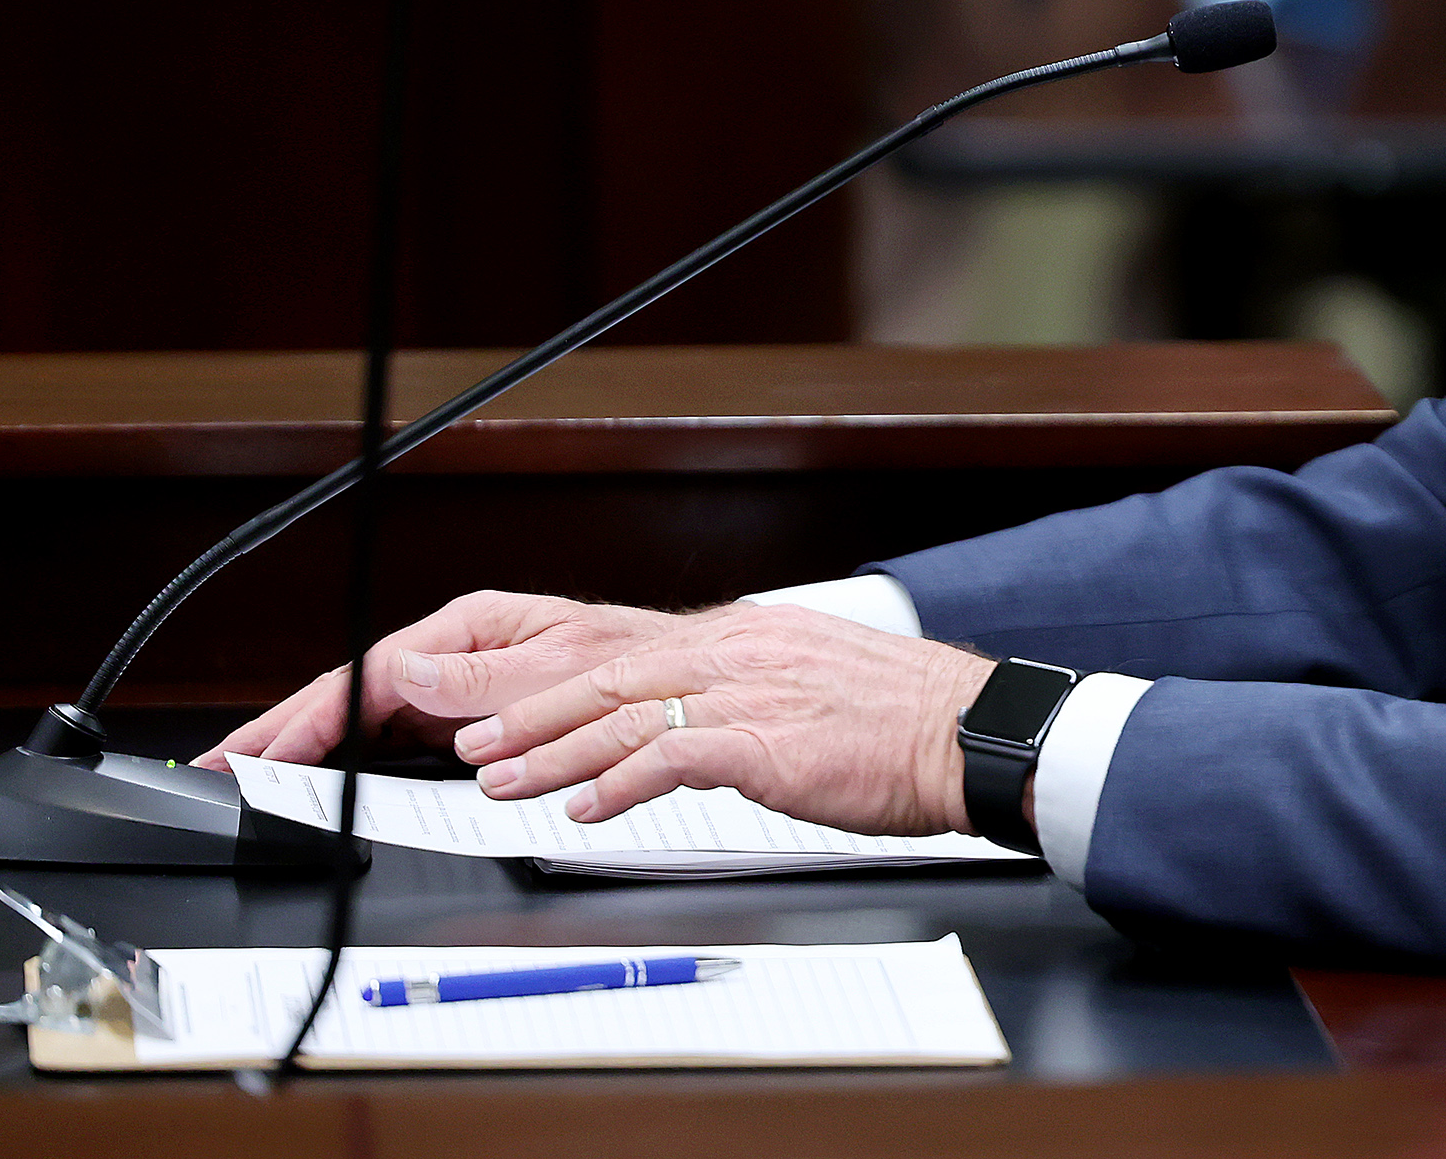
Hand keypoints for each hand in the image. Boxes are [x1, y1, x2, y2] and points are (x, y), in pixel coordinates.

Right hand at [198, 590, 706, 770]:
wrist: (684, 683)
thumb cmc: (637, 659)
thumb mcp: (563, 666)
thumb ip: (484, 675)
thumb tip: (411, 673)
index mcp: (472, 628)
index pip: (370, 674)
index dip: (310, 714)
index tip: (264, 748)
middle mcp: (461, 654)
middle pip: (353, 694)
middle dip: (285, 728)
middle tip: (225, 766)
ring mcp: (462, 690)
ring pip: (368, 719)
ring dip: (309, 745)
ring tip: (253, 774)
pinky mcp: (473, 722)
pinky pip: (399, 740)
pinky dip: (353, 760)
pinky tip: (322, 778)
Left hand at [455, 606, 997, 835]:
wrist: (969, 733)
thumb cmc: (905, 723)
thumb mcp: (816, 688)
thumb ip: (753, 697)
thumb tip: (702, 732)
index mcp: (751, 637)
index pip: (634, 656)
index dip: (562, 686)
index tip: (515, 712)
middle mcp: (742, 652)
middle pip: (609, 676)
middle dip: (531, 712)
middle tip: (475, 742)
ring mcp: (752, 692)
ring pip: (625, 713)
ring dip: (552, 751)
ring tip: (501, 779)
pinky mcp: (766, 741)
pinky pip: (671, 756)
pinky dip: (618, 784)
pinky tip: (584, 808)